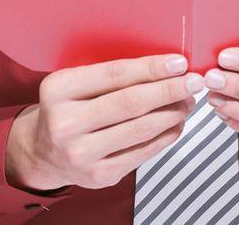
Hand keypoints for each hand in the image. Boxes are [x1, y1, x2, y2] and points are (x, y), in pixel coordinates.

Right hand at [6, 53, 204, 192]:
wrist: (44, 152)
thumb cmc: (68, 108)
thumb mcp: (75, 83)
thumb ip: (109, 76)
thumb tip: (165, 67)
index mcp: (58, 90)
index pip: (114, 75)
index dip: (151, 69)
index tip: (179, 63)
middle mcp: (66, 123)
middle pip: (130, 103)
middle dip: (169, 90)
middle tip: (194, 81)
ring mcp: (81, 153)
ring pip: (140, 130)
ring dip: (171, 113)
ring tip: (188, 101)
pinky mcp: (98, 175)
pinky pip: (141, 153)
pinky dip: (165, 137)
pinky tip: (176, 124)